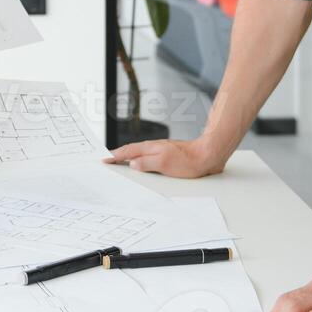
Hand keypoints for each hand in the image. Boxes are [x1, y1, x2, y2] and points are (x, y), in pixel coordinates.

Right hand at [103, 137, 225, 177]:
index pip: (128, 152)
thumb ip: (146, 163)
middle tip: (106, 158)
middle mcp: (154, 147)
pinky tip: (141, 162)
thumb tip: (132, 164)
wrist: (207, 155)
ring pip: (139, 152)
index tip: (104, 159)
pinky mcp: (167, 154)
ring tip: (118, 160)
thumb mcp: (164, 164)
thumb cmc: (188, 161)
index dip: (115, 156)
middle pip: (131, 150)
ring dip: (127, 155)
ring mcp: (160, 149)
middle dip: (117, 154)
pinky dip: (139, 158)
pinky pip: (147, 155)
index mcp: (150, 148)